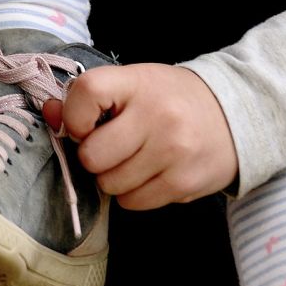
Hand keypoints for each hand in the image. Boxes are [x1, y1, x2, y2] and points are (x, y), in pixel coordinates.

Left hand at [44, 64, 238, 209]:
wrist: (236, 114)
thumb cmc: (172, 99)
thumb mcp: (134, 85)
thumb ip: (91, 98)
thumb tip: (49, 113)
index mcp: (139, 83)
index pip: (85, 94)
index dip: (74, 116)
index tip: (87, 123)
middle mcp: (157, 116)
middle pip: (92, 156)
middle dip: (95, 156)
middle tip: (115, 147)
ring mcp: (173, 152)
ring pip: (110, 185)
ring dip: (115, 178)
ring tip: (138, 159)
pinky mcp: (184, 183)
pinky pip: (133, 203)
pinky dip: (135, 194)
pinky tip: (153, 173)